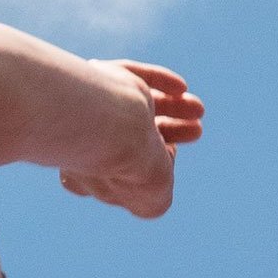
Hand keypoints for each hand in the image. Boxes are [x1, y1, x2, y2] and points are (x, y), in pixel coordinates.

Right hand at [58, 59, 203, 218]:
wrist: (104, 127)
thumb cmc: (126, 167)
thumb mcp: (149, 199)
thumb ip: (153, 203)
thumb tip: (157, 195)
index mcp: (83, 171)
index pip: (121, 166)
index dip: (151, 160)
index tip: (172, 153)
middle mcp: (79, 138)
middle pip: (128, 131)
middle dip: (166, 130)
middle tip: (196, 130)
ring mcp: (85, 105)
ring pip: (129, 102)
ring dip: (168, 106)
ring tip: (198, 109)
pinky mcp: (96, 75)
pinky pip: (127, 74)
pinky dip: (155, 79)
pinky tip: (180, 88)